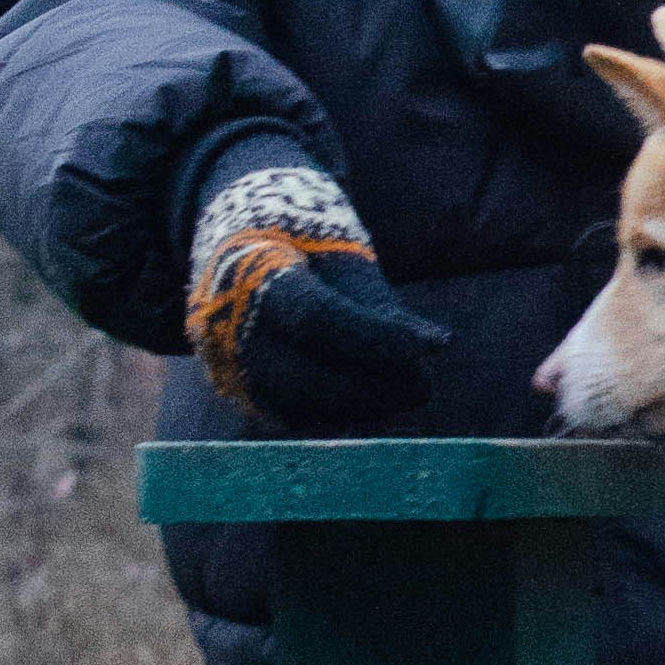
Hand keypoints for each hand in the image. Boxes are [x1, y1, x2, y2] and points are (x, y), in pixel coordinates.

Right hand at [187, 154, 444, 433]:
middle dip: (373, 387)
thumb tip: (438, 346)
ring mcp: (227, 367)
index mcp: (249, 275)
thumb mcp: (339, 255)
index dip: (373, 339)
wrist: (237, 251)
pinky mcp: (239, 393)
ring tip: (407, 392)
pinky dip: (339, 415)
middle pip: (303, 377)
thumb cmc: (301, 246)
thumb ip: (382, 303)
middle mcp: (226, 328)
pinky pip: (291, 418)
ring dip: (362, 408)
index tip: (426, 350)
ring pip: (297, 408)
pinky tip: (377, 403)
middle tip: (424, 386)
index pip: (314, 317)